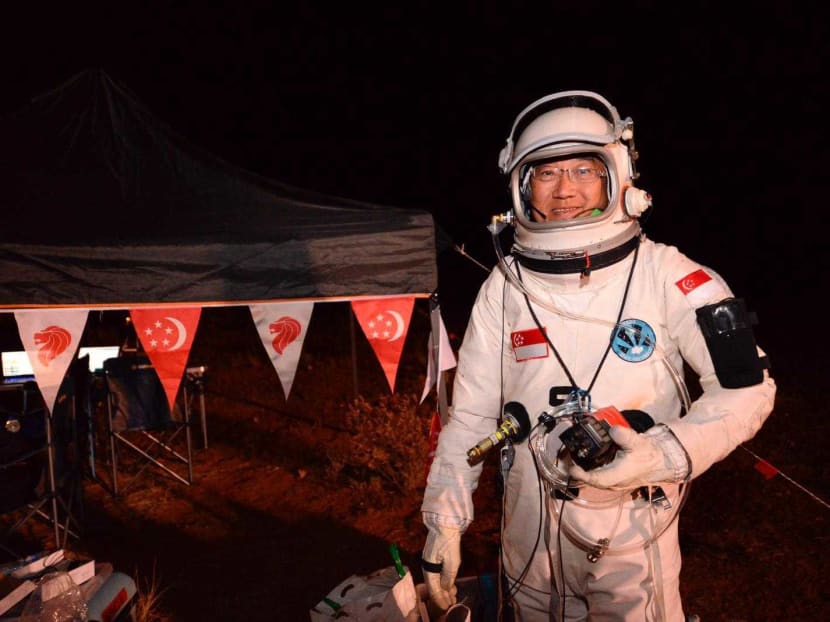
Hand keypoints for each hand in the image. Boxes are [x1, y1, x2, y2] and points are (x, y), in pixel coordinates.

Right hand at [421, 524, 460, 610]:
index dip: (440, 599)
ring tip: (452, 595)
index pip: (433, 588)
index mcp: (429, 568)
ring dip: (444, 589)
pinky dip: (443, 580)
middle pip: (433, 585)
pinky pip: (437, 573)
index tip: (446, 606)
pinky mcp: (434, 557)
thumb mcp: (452, 562)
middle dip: (442, 595)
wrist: (444, 524)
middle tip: (451, 602)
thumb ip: (448, 577)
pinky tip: (449, 583)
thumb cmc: (448, 541)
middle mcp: (427, 566)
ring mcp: (430, 561)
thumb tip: (446, 588)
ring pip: (435, 579)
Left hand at [568, 424, 688, 489]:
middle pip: (590, 479)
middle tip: (566, 458)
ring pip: (594, 477)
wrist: (661, 461)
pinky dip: (590, 467)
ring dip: (583, 469)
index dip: (581, 475)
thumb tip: (613, 430)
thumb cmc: (649, 454)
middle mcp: (613, 481)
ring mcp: (613, 480)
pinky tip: (586, 456)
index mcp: (617, 475)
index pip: (595, 479)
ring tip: (572, 456)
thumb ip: (624, 436)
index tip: (571, 468)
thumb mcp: (637, 442)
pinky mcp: (614, 476)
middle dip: (577, 470)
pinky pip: (598, 474)